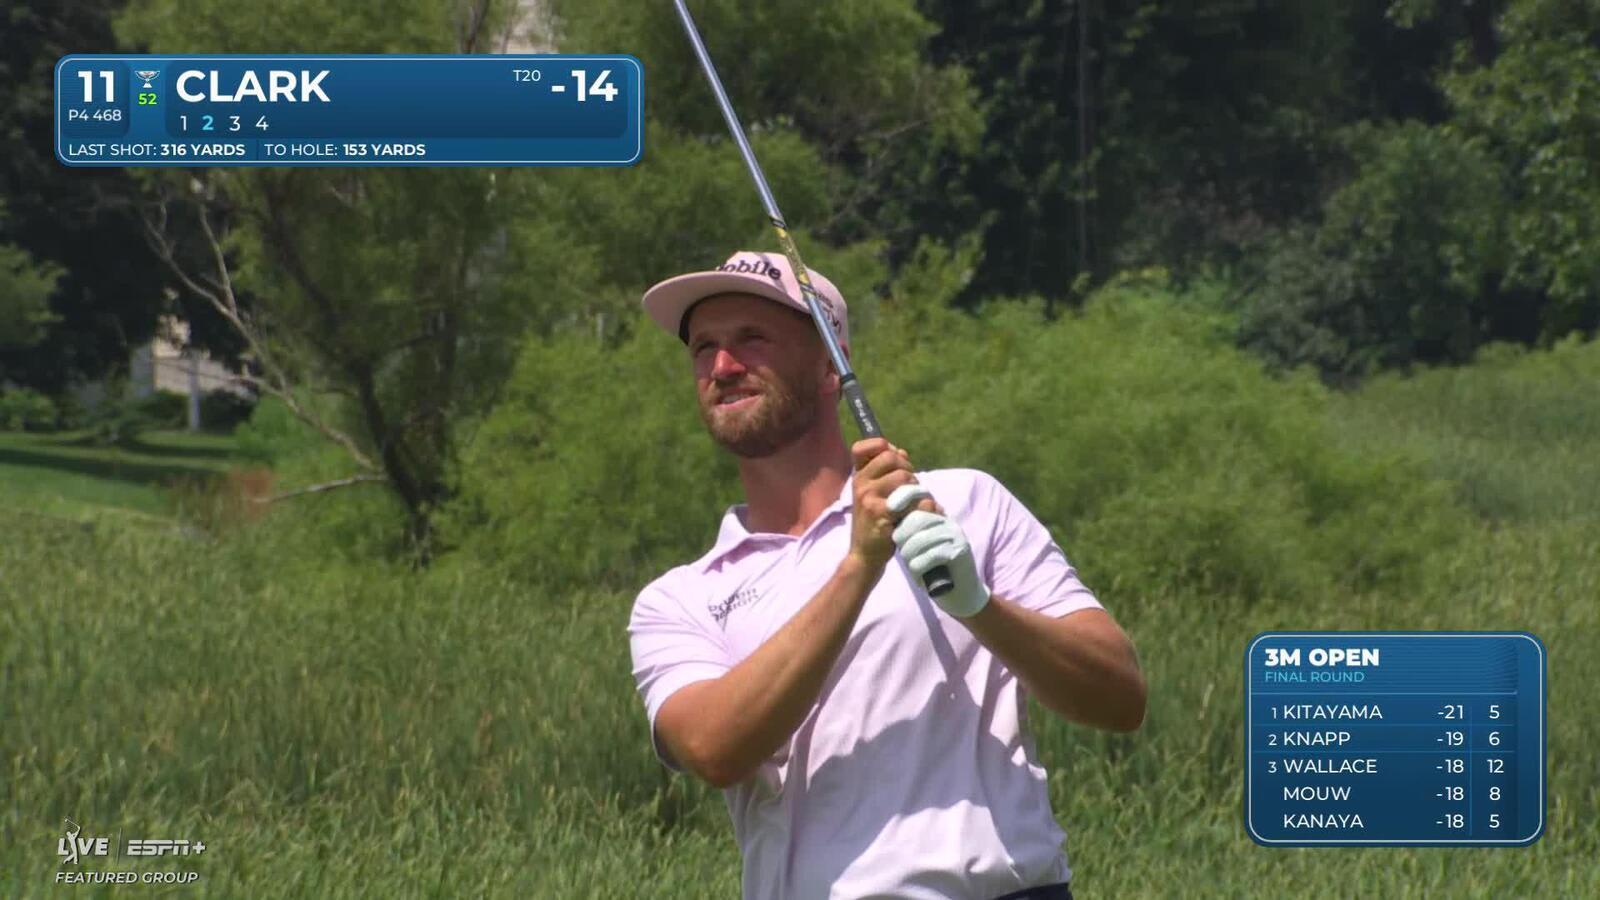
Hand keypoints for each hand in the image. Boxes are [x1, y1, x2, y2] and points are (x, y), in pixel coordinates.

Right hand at [848, 438, 935, 571]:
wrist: (865, 554)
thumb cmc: (874, 522)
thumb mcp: (873, 493)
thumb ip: (886, 471)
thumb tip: (902, 452)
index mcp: (858, 476)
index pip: (862, 447)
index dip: (883, 447)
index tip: (895, 462)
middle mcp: (860, 483)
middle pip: (892, 458)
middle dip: (908, 470)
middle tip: (910, 488)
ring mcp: (868, 498)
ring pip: (904, 477)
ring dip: (917, 489)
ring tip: (914, 504)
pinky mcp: (880, 514)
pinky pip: (911, 501)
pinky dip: (923, 507)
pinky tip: (919, 516)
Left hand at [891, 507, 989, 617]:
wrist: (961, 596)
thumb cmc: (934, 572)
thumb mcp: (918, 549)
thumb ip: (909, 533)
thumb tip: (889, 515)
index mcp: (939, 518)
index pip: (915, 505)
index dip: (901, 514)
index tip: (894, 522)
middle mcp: (949, 523)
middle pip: (915, 520)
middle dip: (903, 541)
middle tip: (907, 558)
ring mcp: (956, 536)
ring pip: (918, 540)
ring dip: (909, 559)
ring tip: (915, 568)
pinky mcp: (959, 552)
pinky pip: (928, 557)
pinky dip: (918, 570)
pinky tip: (922, 577)